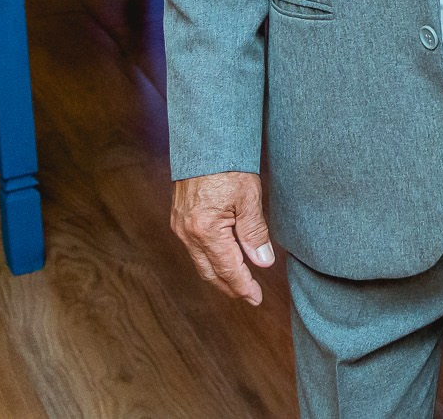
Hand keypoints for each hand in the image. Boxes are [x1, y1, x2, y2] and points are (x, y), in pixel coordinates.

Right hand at [170, 170, 275, 304]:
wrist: (204, 143)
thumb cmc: (228, 166)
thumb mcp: (249, 198)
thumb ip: (255, 233)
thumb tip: (263, 262)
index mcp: (206, 230)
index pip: (228, 269)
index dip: (243, 286)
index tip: (256, 298)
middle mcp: (188, 233)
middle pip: (210, 272)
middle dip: (230, 287)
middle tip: (249, 296)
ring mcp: (180, 227)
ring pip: (200, 262)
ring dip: (219, 276)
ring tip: (238, 284)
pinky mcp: (179, 219)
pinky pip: (194, 249)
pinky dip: (209, 260)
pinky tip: (221, 261)